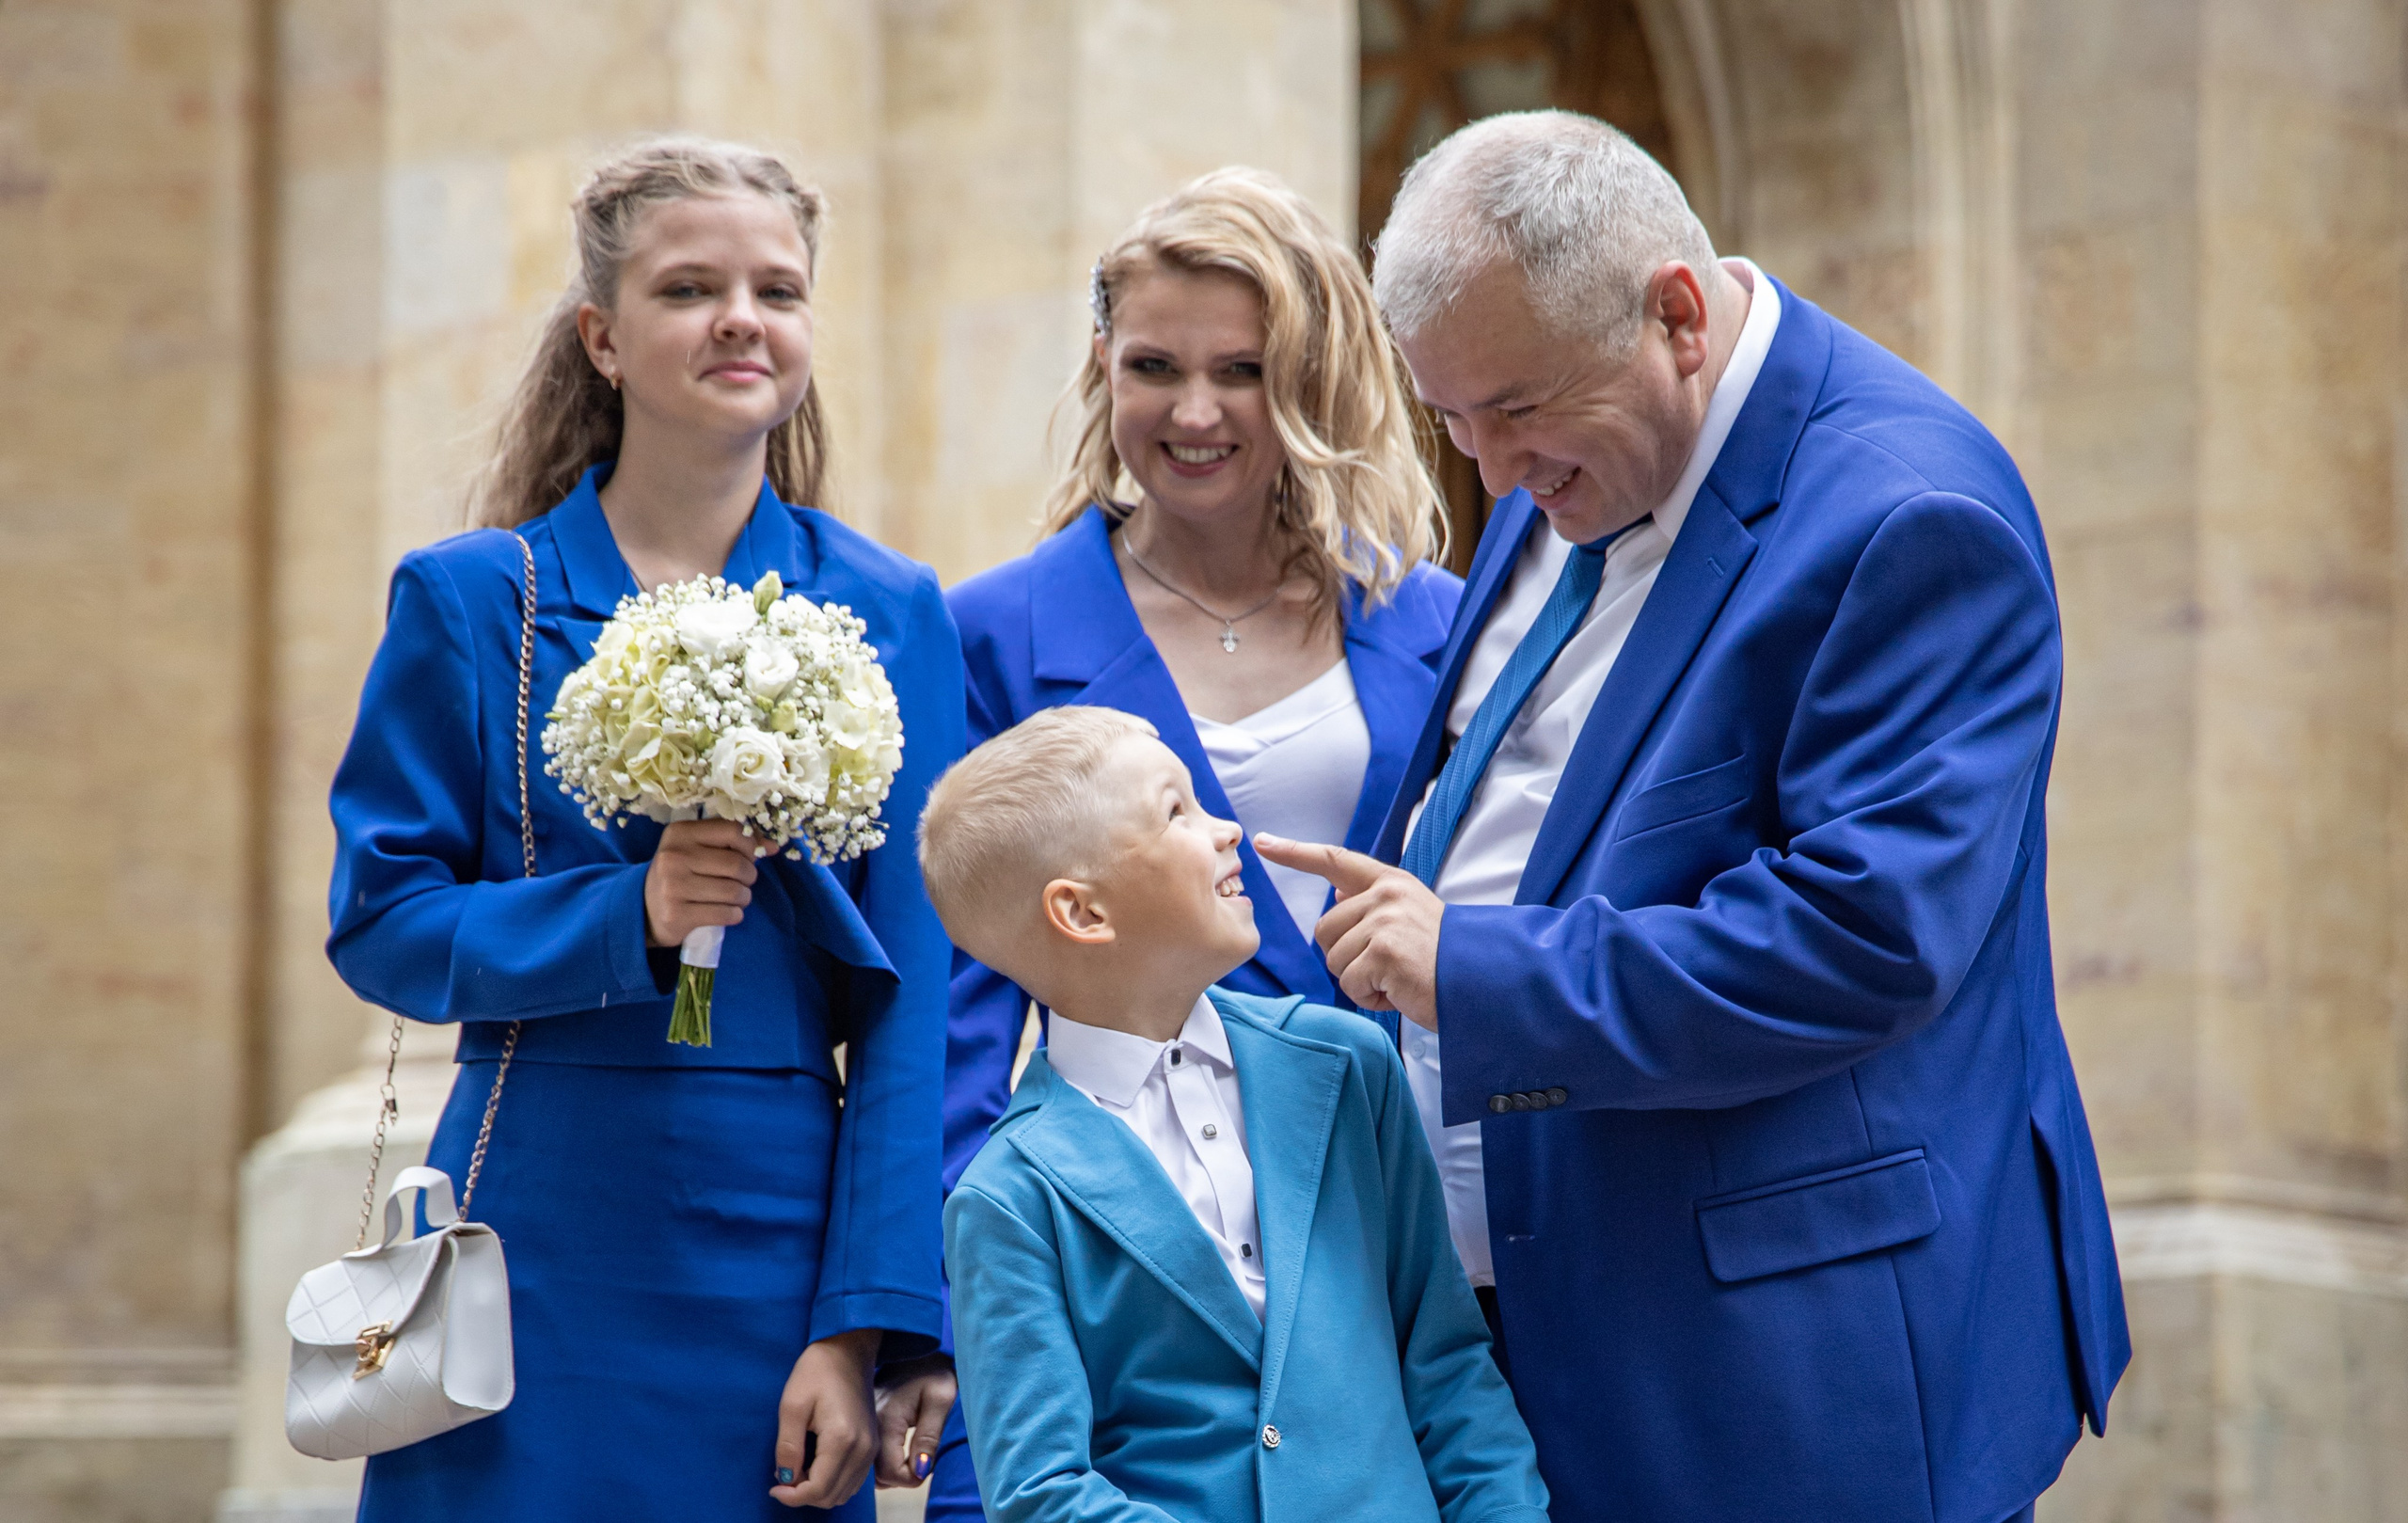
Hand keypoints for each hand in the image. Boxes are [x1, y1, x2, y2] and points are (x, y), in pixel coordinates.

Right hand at [646, 818, 761, 946]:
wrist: (643, 907)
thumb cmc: (680, 873)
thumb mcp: (696, 849)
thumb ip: (732, 842)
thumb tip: (772, 847)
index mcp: (680, 833)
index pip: (733, 831)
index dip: (751, 845)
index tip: (750, 856)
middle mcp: (674, 857)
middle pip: (737, 864)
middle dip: (749, 876)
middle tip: (743, 882)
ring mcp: (673, 887)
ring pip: (734, 891)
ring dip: (744, 897)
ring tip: (736, 898)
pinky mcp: (677, 914)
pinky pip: (725, 913)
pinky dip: (735, 914)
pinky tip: (728, 912)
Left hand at [770, 1329, 878, 1509]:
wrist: (848, 1349)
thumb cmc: (817, 1370)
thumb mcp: (791, 1405)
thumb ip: (787, 1447)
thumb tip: (785, 1480)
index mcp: (842, 1439)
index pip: (818, 1489)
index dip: (792, 1497)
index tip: (773, 1487)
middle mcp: (863, 1449)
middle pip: (832, 1496)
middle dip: (804, 1495)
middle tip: (783, 1476)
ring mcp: (871, 1448)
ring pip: (844, 1493)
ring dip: (819, 1491)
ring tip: (798, 1470)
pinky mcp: (872, 1444)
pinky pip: (853, 1480)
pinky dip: (833, 1483)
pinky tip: (815, 1466)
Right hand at [874, 1355, 956, 1487]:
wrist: (916, 1346)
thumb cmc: (934, 1370)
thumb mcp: (941, 1398)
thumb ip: (930, 1437)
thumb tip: (920, 1471)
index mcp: (886, 1421)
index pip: (890, 1473)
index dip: (911, 1478)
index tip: (927, 1463)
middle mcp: (868, 1426)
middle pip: (876, 1474)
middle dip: (900, 1476)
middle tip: (921, 1458)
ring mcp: (863, 1425)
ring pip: (870, 1467)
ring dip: (891, 1469)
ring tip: (911, 1453)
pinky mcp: (864, 1424)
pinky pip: (869, 1455)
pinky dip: (883, 1459)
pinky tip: (899, 1448)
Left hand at [1253, 834, 1443, 1029]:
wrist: (1484, 981)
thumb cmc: (1443, 958)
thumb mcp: (1410, 915)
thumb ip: (1372, 902)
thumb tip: (1336, 889)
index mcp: (1391, 883)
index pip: (1335, 860)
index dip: (1295, 852)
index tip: (1263, 842)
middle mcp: (1386, 895)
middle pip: (1324, 930)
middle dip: (1346, 958)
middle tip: (1386, 967)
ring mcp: (1385, 921)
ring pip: (1335, 959)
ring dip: (1359, 980)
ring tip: (1396, 978)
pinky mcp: (1384, 951)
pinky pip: (1351, 983)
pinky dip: (1370, 997)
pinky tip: (1399, 991)